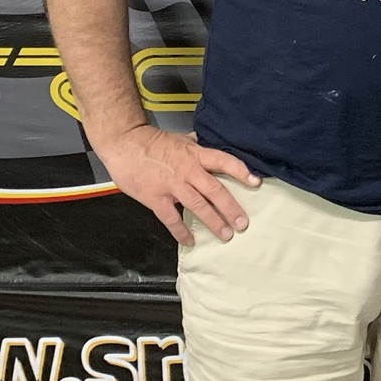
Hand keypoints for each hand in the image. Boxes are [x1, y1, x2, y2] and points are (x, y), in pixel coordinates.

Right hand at [98, 124, 258, 245]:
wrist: (124, 144)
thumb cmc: (151, 141)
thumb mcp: (179, 139)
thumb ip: (194, 146)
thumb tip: (204, 143)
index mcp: (195, 154)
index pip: (224, 161)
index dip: (241, 172)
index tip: (256, 183)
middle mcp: (188, 170)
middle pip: (215, 190)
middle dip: (231, 208)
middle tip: (243, 223)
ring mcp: (172, 185)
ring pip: (198, 206)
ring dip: (214, 221)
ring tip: (226, 234)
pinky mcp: (156, 198)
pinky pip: (172, 218)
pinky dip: (181, 232)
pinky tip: (191, 241)